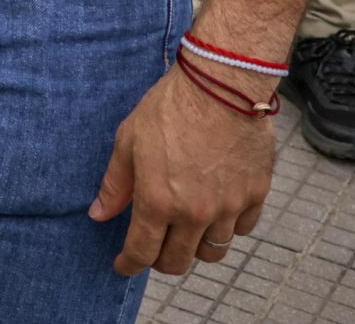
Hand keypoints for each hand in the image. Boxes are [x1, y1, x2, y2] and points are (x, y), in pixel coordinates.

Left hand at [89, 63, 273, 275]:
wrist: (222, 87)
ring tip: (184, 232)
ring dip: (195, 248)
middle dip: (161, 262)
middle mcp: (194, 213)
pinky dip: (228, 228)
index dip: (129, 264)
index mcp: (158, 201)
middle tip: (153, 251)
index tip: (122, 266)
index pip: (142, 252)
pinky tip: (217, 212)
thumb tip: (99, 214)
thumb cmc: (170, 108)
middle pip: (178, 261)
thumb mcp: (128, 141)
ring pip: (212, 252)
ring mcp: (229, 207)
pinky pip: (242, 229)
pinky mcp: (256, 195)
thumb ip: (115, 184)